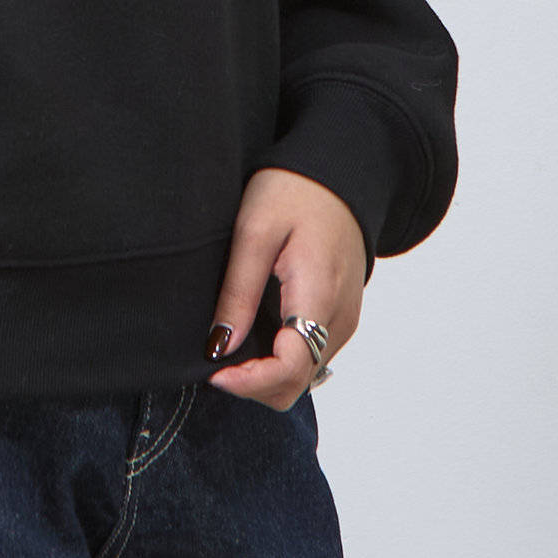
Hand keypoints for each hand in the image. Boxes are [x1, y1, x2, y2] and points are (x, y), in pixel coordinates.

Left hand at [205, 167, 365, 410]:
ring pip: (303, 374)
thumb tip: (220, 347)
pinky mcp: (340, 315)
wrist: (339, 173)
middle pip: (296, 383)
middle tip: (214, 357)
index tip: (212, 371)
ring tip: (229, 343)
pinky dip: (279, 357)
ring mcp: (345, 320)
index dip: (248, 382)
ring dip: (264, 373)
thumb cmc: (295, 191)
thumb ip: (239, 293)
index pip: (289, 370)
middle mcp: (340, 320)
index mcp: (319, 298)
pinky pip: (310, 353)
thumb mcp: (254, 232)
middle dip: (252, 383)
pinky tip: (252, 333)